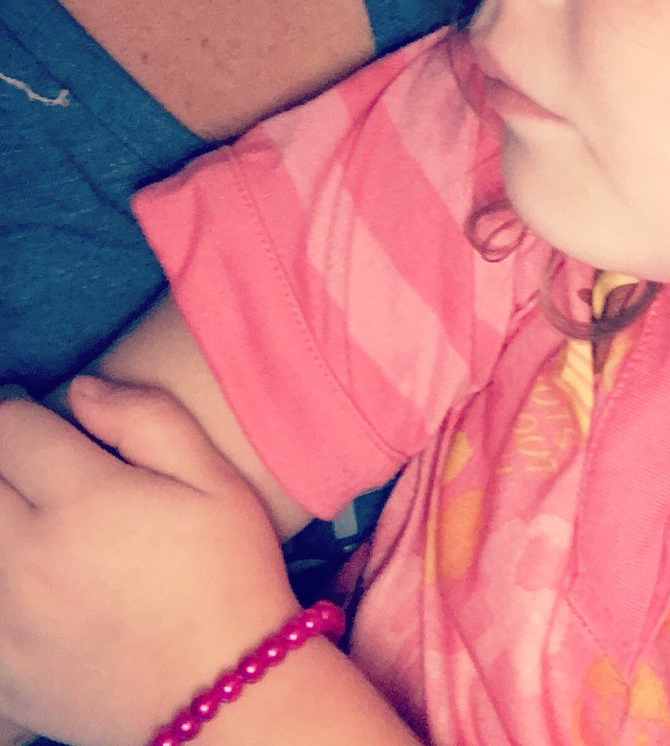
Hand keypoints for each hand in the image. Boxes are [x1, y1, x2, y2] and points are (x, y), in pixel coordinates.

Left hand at [0, 380, 298, 745]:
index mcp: (84, 500)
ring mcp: (1, 620)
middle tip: (26, 465)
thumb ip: (148, 419)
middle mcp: (25, 557)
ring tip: (26, 517)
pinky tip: (25, 580)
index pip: (11, 428)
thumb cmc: (230, 575)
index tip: (32, 415)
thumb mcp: (216, 481)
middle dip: (0, 462)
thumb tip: (82, 389)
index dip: (18, 411)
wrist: (225, 696)